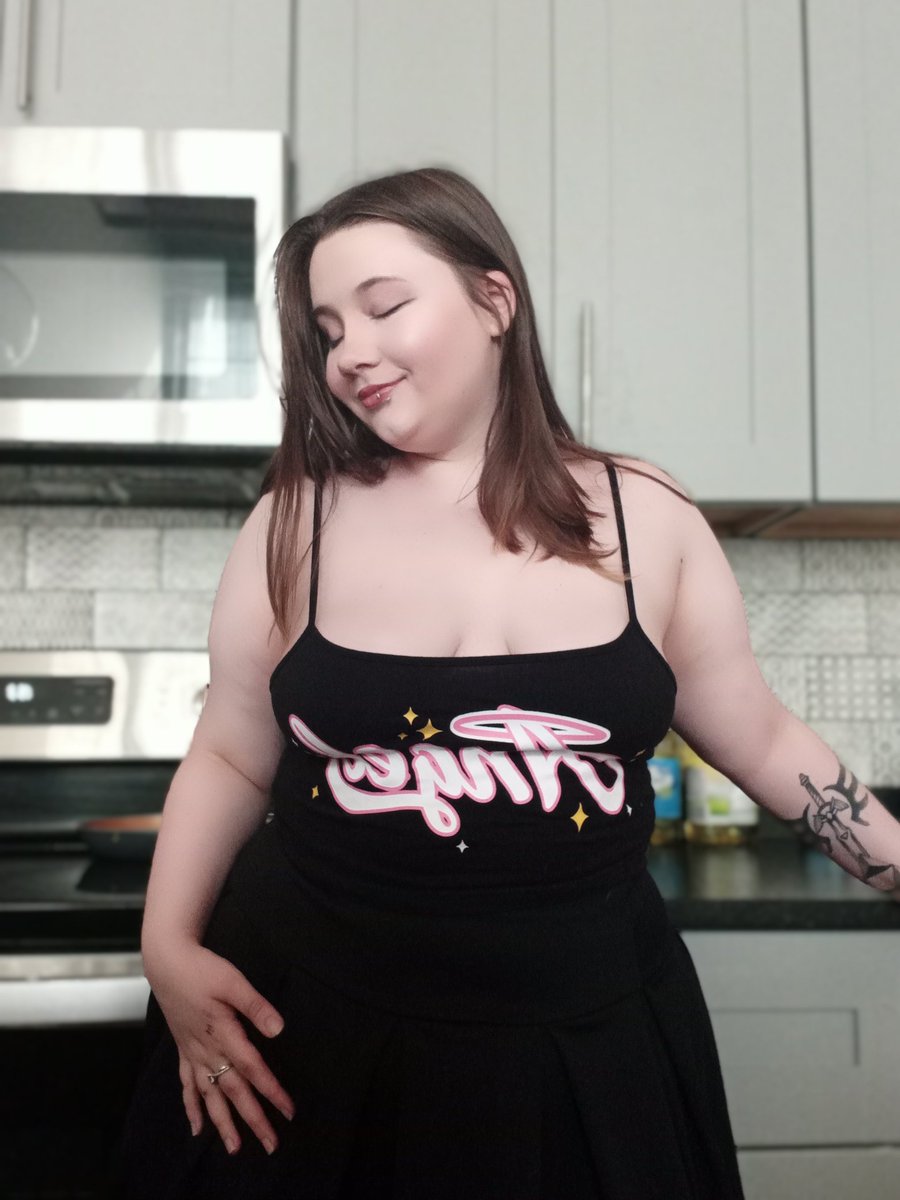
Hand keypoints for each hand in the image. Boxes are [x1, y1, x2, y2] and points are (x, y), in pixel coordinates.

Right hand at [145, 939, 294, 1154]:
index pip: (252, 1068)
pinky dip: (192, 1108)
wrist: (167, 963)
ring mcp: (193, 1053)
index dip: (271, 1090)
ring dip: (223, 1122)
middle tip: (271, 1144)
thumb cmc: (202, 969)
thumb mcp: (233, 981)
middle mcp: (207, 1050)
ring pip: (209, 1095)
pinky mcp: (184, 1050)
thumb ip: (256, 1006)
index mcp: (222, 1032)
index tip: (288, 1110)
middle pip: (233, 1091)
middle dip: (253, 1119)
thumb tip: (278, 1030)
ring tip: (235, 1148)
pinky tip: (197, 1128)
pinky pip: (187, 1086)